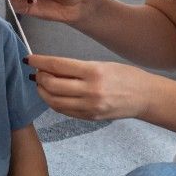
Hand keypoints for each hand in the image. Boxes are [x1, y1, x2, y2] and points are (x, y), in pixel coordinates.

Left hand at [27, 54, 157, 120]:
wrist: (145, 97)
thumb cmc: (125, 76)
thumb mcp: (102, 64)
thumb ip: (76, 68)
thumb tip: (50, 68)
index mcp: (93, 71)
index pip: (57, 66)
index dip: (39, 62)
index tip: (29, 59)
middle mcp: (90, 90)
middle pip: (52, 84)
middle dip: (39, 77)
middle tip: (37, 72)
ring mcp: (90, 106)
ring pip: (54, 101)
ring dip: (43, 92)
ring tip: (42, 84)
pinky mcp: (90, 117)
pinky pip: (64, 111)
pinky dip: (54, 102)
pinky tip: (53, 95)